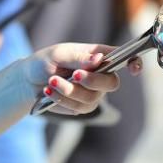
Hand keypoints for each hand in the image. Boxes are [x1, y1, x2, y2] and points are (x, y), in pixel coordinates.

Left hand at [24, 43, 140, 115]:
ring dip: (70, 91)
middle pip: (112, 83)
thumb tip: (99, 59)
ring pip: (92, 98)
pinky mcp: (82, 106)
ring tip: (51, 82)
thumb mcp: (58, 54)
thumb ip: (78, 58)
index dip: (134, 62)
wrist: (28, 80)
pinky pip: (78, 108)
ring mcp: (93, 92)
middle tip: (74, 75)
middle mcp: (100, 74)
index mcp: (98, 55)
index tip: (134, 69)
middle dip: (93, 81)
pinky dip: (62, 99)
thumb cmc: (45, 61)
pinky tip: (48, 91)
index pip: (123, 57)